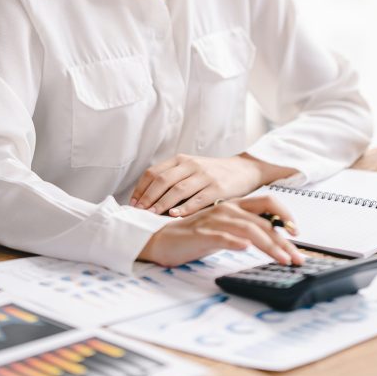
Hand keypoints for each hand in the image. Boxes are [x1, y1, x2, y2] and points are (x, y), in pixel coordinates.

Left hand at [130, 153, 296, 216]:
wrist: (244, 170)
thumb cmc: (212, 174)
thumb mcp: (191, 169)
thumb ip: (172, 179)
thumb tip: (145, 199)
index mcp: (181, 160)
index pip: (154, 172)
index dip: (141, 188)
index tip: (132, 204)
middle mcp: (191, 165)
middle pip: (162, 180)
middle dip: (147, 198)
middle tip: (137, 212)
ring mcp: (205, 176)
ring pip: (178, 190)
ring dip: (161, 204)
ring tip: (150, 215)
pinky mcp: (218, 188)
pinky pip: (198, 199)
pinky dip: (185, 208)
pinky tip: (174, 216)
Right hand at [137, 195, 302, 266]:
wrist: (160, 239)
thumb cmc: (193, 236)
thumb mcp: (224, 231)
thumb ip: (244, 230)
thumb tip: (272, 240)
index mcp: (233, 206)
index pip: (266, 203)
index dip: (284, 215)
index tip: (298, 234)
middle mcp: (226, 209)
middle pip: (262, 221)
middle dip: (283, 241)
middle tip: (298, 259)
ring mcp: (214, 221)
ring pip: (248, 229)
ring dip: (268, 245)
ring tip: (282, 260)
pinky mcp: (201, 234)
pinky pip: (221, 236)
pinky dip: (235, 242)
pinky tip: (245, 249)